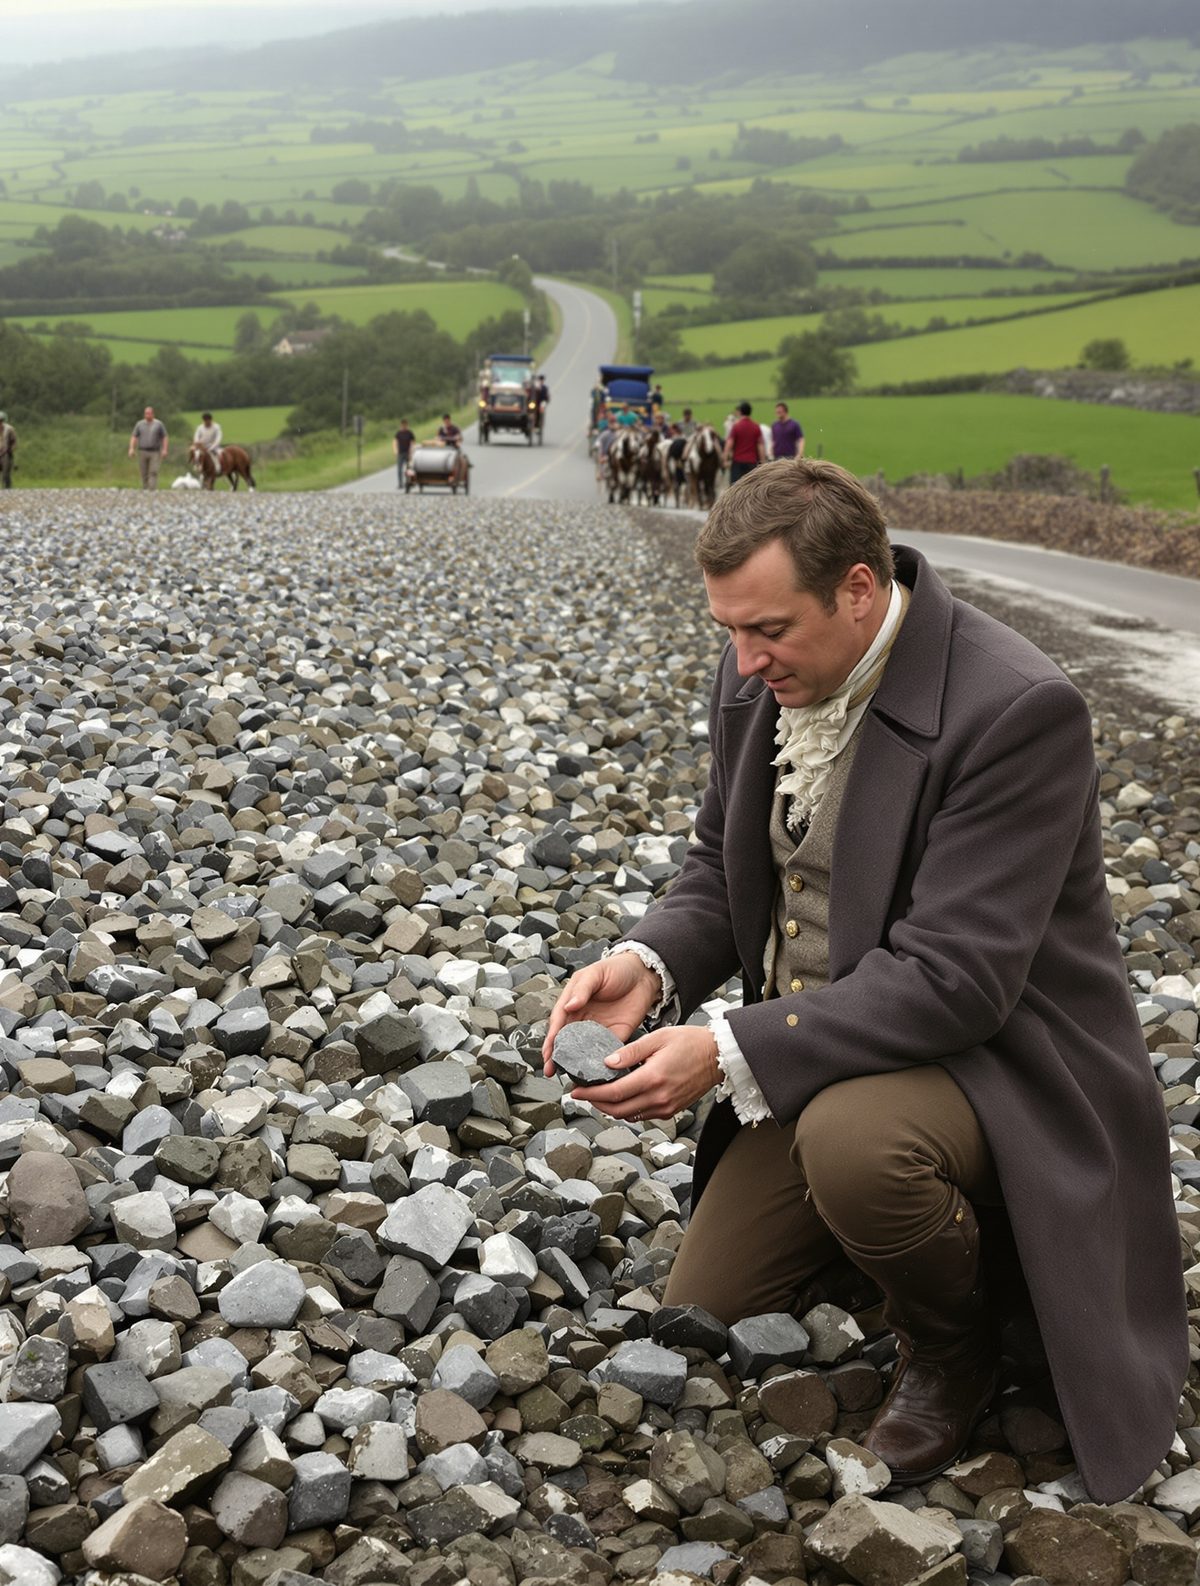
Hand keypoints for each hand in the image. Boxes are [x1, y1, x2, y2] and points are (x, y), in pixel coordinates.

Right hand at [542, 952, 661, 1072]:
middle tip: (551, 1070)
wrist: (644, 974)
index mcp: (573, 1002)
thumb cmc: (617, 969)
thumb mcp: (595, 974)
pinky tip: (595, 1070)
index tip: (547, 1053)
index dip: (551, 1039)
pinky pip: (604, 1050)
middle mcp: (582, 1018)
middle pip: (566, 1040)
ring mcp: (598, 1028)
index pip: (558, 1023)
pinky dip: (599, 1061)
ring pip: (583, 1049)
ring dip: (576, 1062)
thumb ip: (582, 989)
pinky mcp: (615, 1035)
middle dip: (558, 1056)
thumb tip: (568, 1006)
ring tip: (570, 1075)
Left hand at [570, 1025, 719, 1122]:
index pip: (613, 1093)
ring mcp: (666, 1107)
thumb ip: (630, 1051)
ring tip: (599, 1095)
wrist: (718, 1056)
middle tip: (582, 1094)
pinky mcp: (671, 1110)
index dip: (590, 1094)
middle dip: (595, 1104)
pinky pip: (642, 1115)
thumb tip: (606, 1063)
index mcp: (652, 1078)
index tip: (576, 1091)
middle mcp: (659, 1097)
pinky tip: (621, 1097)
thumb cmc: (691, 1042)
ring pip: (628, 1116)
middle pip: (617, 1110)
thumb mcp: (658, 1038)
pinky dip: (627, 1109)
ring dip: (610, 1108)